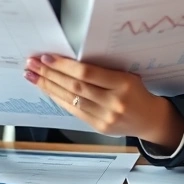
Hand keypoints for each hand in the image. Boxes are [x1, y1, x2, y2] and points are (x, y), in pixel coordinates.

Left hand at [24, 55, 183, 149]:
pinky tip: (47, 90)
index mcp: (123, 83)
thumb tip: (68, 61)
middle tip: (32, 64)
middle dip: (50, 74)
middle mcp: (114, 101)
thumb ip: (102, 70)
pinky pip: (74, 111)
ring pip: (71, 99)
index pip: (87, 73)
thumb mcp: (127, 75)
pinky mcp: (99, 127)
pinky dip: (58, 99)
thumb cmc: (137, 92)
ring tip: (33, 76)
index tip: (47, 57)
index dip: (64, 65)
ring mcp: (105, 116)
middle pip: (75, 86)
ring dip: (48, 86)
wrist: (150, 119)